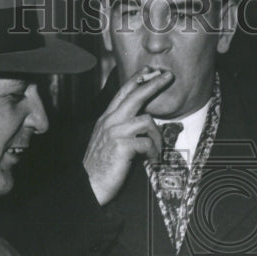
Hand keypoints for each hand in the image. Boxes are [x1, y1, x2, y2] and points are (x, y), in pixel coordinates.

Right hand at [83, 67, 170, 204]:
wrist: (88, 185)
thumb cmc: (101, 165)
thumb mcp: (107, 140)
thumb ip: (120, 127)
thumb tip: (142, 121)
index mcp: (106, 118)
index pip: (123, 93)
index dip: (137, 79)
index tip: (150, 70)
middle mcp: (110, 121)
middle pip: (135, 95)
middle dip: (153, 83)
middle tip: (168, 76)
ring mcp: (115, 132)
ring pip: (147, 121)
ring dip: (157, 137)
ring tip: (157, 151)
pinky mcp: (122, 146)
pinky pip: (148, 143)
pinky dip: (154, 153)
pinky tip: (152, 160)